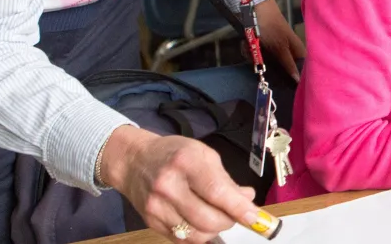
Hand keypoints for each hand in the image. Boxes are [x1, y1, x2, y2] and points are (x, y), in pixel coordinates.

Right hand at [101, 126, 257, 242]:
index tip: (255, 218)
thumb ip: (226, 179)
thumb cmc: (174, 154)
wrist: (135, 161)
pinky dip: (199, 234)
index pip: (216, 191)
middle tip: (235, 214)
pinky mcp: (151, 222)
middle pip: (207, 218)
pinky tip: (202, 222)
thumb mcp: (204, 154)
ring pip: (196, 234)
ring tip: (218, 216)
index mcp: (186, 161)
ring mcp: (157, 206)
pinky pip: (183, 239)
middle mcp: (168, 185)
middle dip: (229, 221)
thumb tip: (247, 200)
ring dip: (215, 230)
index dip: (238, 208)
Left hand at [255, 0, 305, 80]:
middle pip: (276, 67)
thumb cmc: (270, 26)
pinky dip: (247, 49)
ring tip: (248, 47)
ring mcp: (270, 45)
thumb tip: (299, 80)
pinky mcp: (257, 43)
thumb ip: (289, 64)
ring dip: (253, 56)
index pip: (299, 67)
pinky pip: (252, 53)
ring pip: (262, 61)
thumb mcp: (280, 46)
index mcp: (295, 48)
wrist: (252, 7)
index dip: (293, 75)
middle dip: (265, 65)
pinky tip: (244, 43)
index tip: (284, 83)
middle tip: (259, 60)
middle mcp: (284, 48)